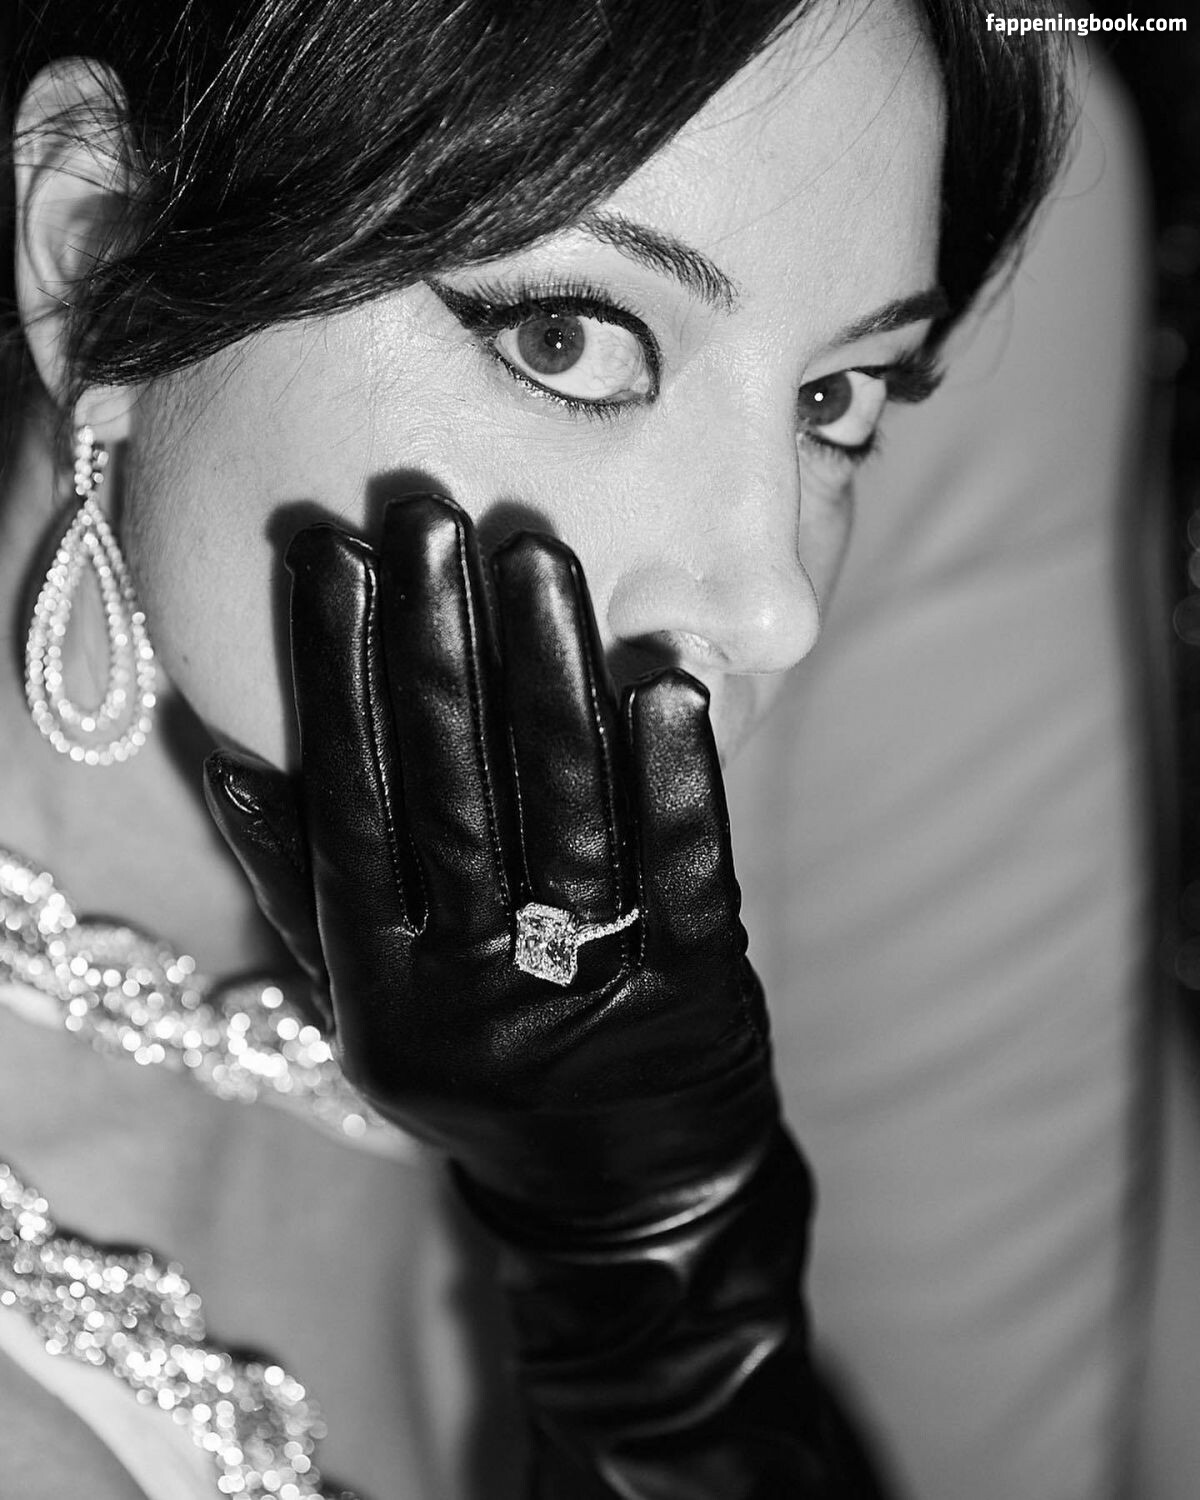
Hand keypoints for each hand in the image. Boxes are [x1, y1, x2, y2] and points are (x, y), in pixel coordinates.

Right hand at [206, 493, 775, 1216]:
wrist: (626, 1195)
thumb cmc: (484, 1062)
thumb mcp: (369, 995)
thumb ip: (299, 882)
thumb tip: (228, 754)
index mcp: (381, 986)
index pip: (348, 806)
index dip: (337, 676)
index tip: (329, 557)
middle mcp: (473, 995)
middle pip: (450, 794)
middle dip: (435, 645)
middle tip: (424, 517)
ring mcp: (587, 997)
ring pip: (564, 813)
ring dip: (549, 674)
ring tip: (532, 554)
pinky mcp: (697, 994)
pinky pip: (685, 868)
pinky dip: (674, 770)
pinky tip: (663, 672)